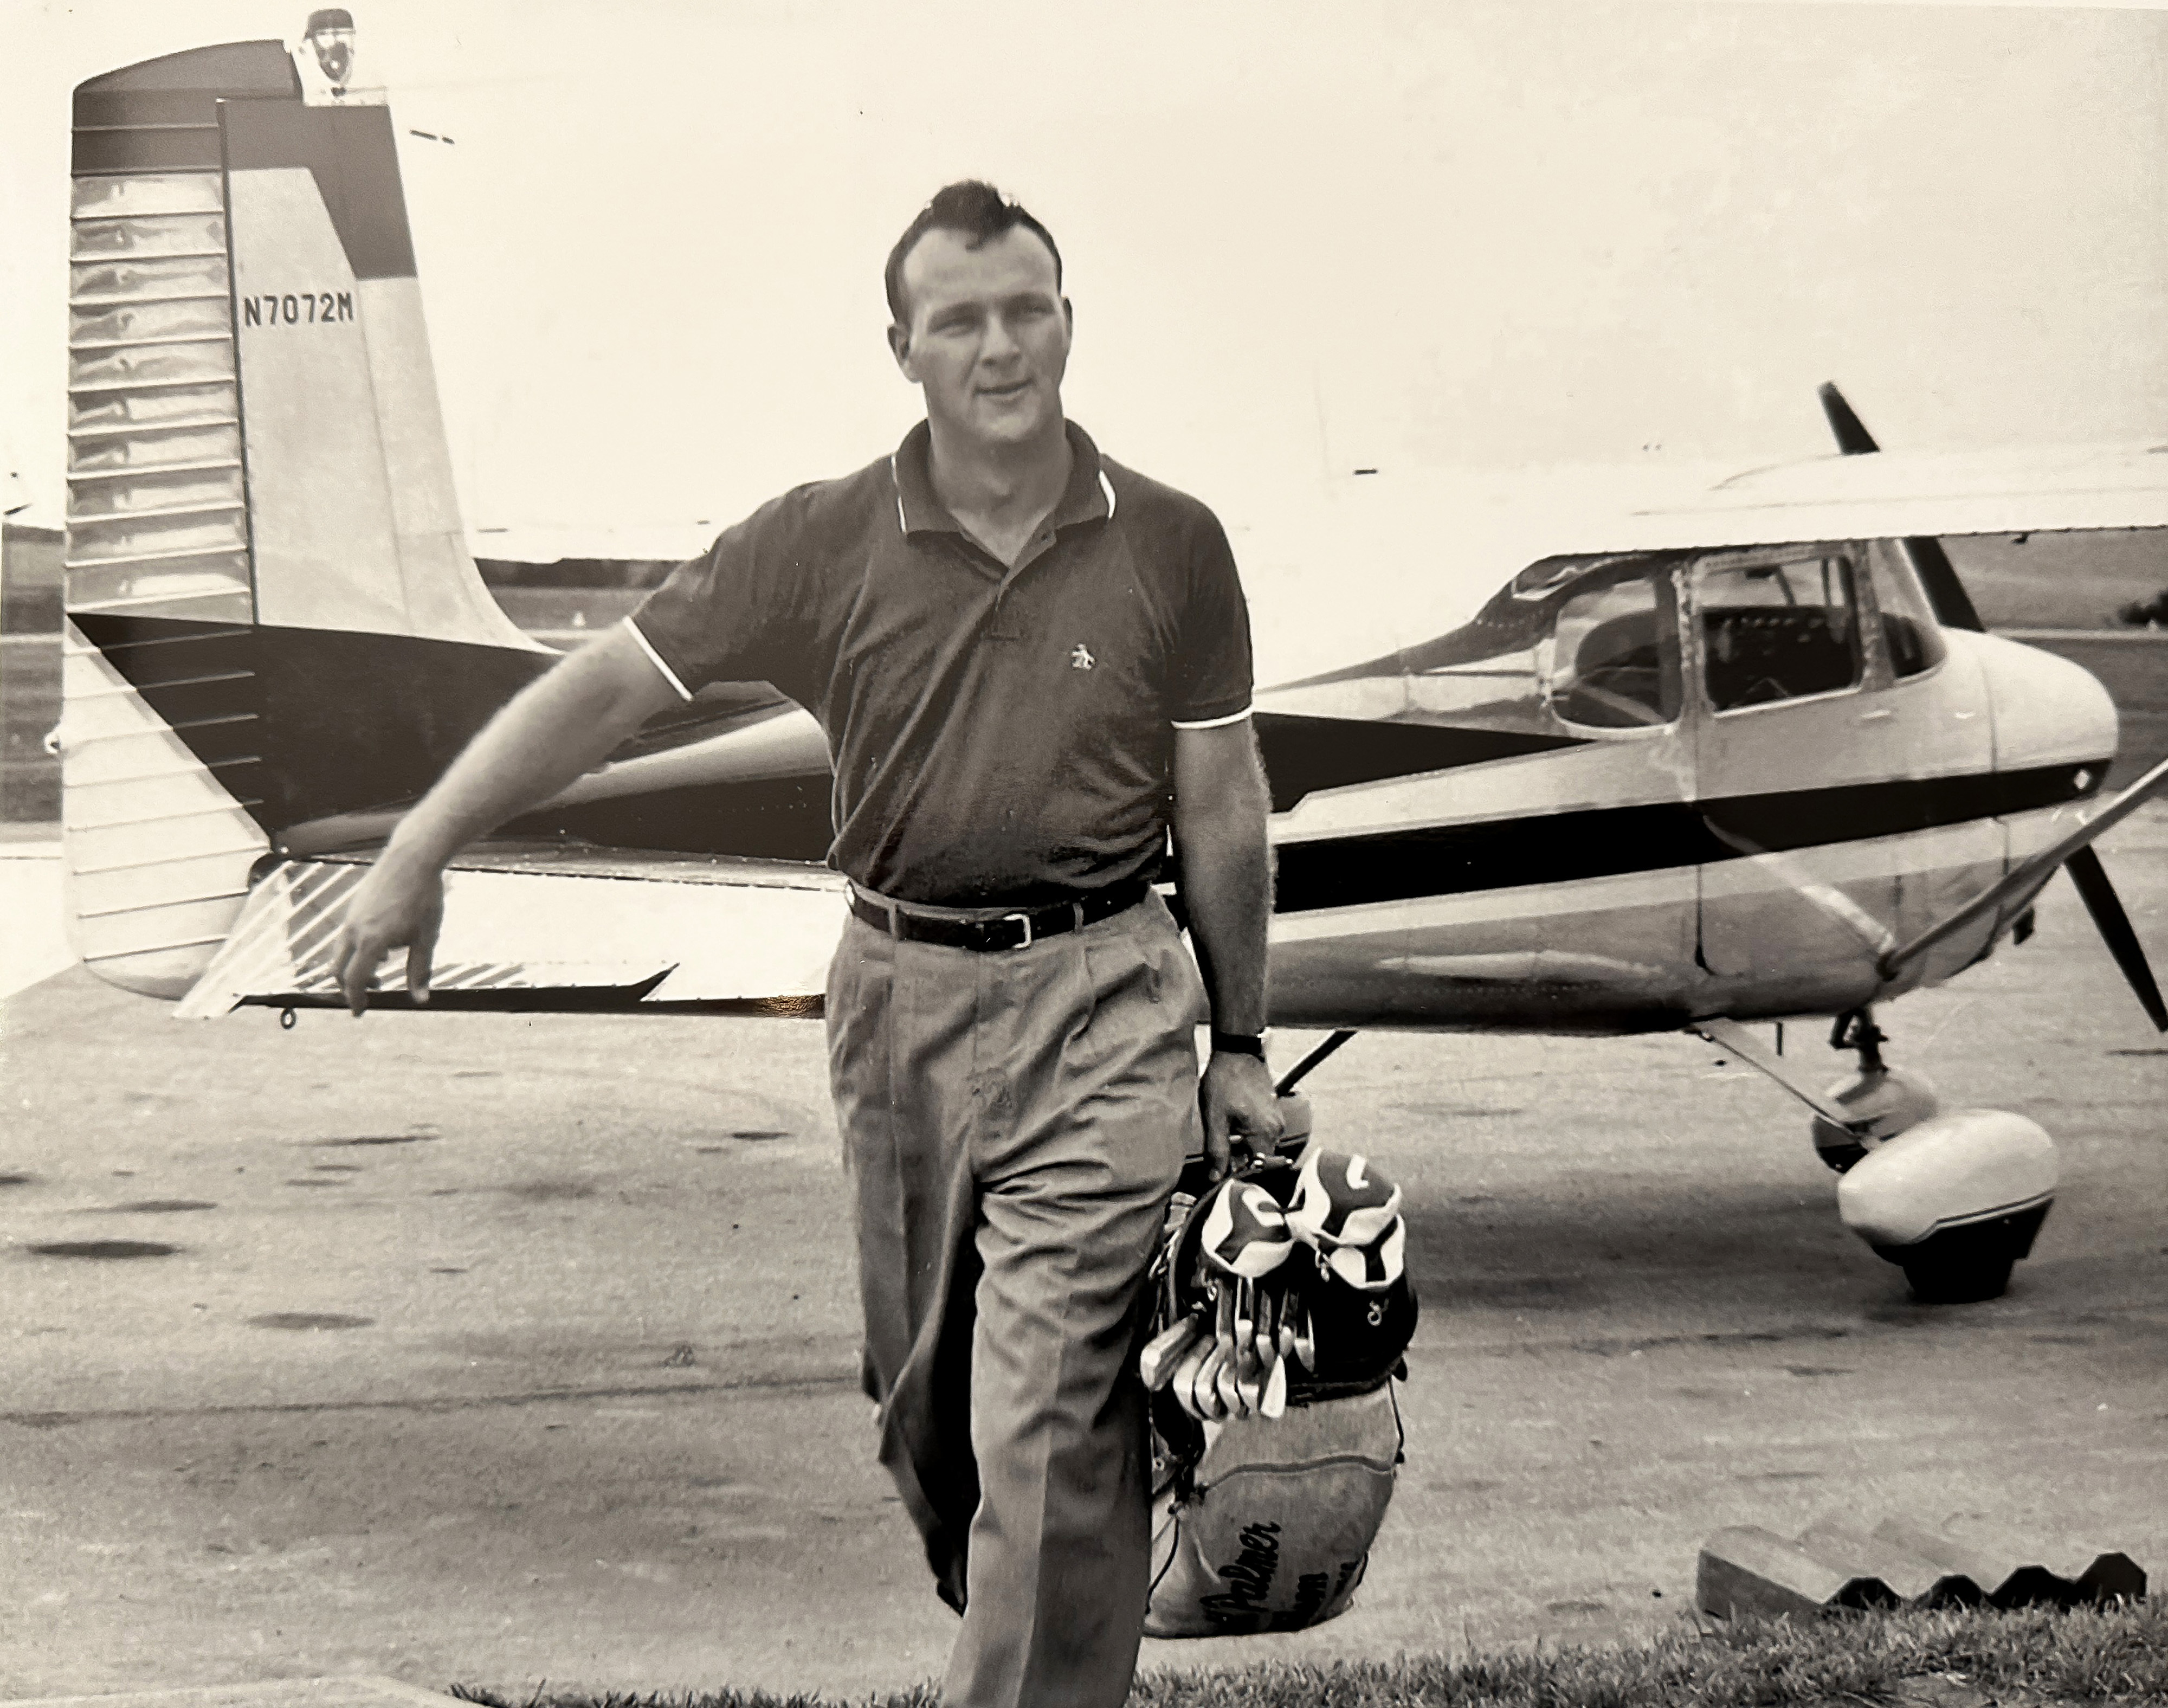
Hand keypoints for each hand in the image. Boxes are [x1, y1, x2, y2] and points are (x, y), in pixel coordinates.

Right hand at [329, 850, 444, 1014]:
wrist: (412, 858)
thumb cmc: (423, 898)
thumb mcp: (427, 937)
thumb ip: (420, 970)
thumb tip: (420, 1000)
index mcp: (370, 941)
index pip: (354, 980)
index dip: (355, 1000)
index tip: (359, 1012)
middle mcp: (353, 930)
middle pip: (339, 969)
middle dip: (350, 986)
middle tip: (366, 996)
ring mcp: (351, 916)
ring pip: (341, 951)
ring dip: (354, 966)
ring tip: (379, 971)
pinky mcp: (354, 905)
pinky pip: (348, 934)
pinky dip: (357, 948)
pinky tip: (382, 946)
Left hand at [1199, 1050, 1283, 1181]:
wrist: (1236, 1050)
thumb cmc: (1225, 1081)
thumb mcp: (1215, 1118)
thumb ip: (1217, 1151)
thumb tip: (1215, 1178)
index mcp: (1264, 1133)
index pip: (1256, 1167)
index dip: (1237, 1171)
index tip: (1221, 1166)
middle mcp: (1276, 1128)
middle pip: (1258, 1156)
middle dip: (1238, 1156)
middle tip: (1219, 1144)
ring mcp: (1276, 1118)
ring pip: (1258, 1143)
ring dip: (1241, 1143)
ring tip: (1224, 1126)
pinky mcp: (1272, 1109)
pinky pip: (1261, 1130)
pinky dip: (1247, 1131)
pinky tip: (1232, 1118)